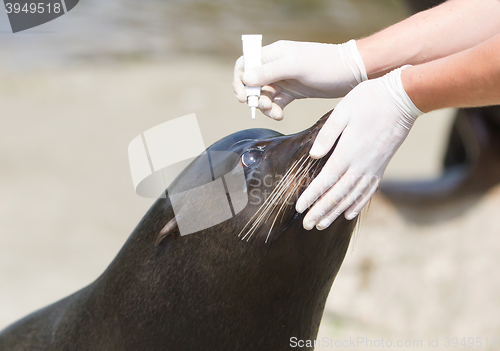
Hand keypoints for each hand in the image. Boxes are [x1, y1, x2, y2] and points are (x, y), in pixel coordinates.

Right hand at [232, 40, 366, 119]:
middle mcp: (276, 66)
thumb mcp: (296, 66)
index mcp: (273, 54)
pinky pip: (276, 103)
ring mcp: (284, 79)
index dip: (240, 80)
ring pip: (264, 95)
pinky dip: (275, 111)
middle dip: (254, 97)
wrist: (350, 73)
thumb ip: (270, 72)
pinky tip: (280, 116)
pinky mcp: (293, 91)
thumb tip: (245, 79)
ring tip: (275, 113)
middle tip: (262, 106)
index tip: (244, 96)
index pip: (245, 63)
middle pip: (252, 83)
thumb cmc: (325, 64)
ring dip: (265, 106)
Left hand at [296, 66, 422, 229]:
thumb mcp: (342, 111)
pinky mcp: (382, 167)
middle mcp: (360, 166)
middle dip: (320, 211)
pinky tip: (349, 214)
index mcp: (347, 153)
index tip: (299, 208)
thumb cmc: (368, 100)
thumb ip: (327, 135)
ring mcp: (373, 168)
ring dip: (336, 212)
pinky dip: (357, 205)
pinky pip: (368, 192)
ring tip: (322, 224)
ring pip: (352, 197)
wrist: (402, 99)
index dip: (311, 196)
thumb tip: (313, 155)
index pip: (325, 181)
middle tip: (307, 225)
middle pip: (337, 195)